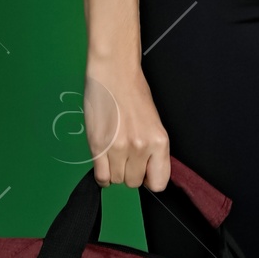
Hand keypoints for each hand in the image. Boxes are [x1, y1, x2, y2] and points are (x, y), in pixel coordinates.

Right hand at [84, 61, 170, 191]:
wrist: (114, 74)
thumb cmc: (133, 93)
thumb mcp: (153, 123)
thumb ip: (152, 149)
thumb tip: (146, 170)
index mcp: (159, 142)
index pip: (158, 183)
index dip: (149, 179)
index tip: (143, 171)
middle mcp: (141, 148)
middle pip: (134, 182)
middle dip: (129, 173)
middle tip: (125, 156)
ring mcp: (119, 149)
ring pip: (117, 180)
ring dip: (114, 171)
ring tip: (113, 152)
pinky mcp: (98, 147)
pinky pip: (101, 177)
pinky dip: (102, 175)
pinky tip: (104, 162)